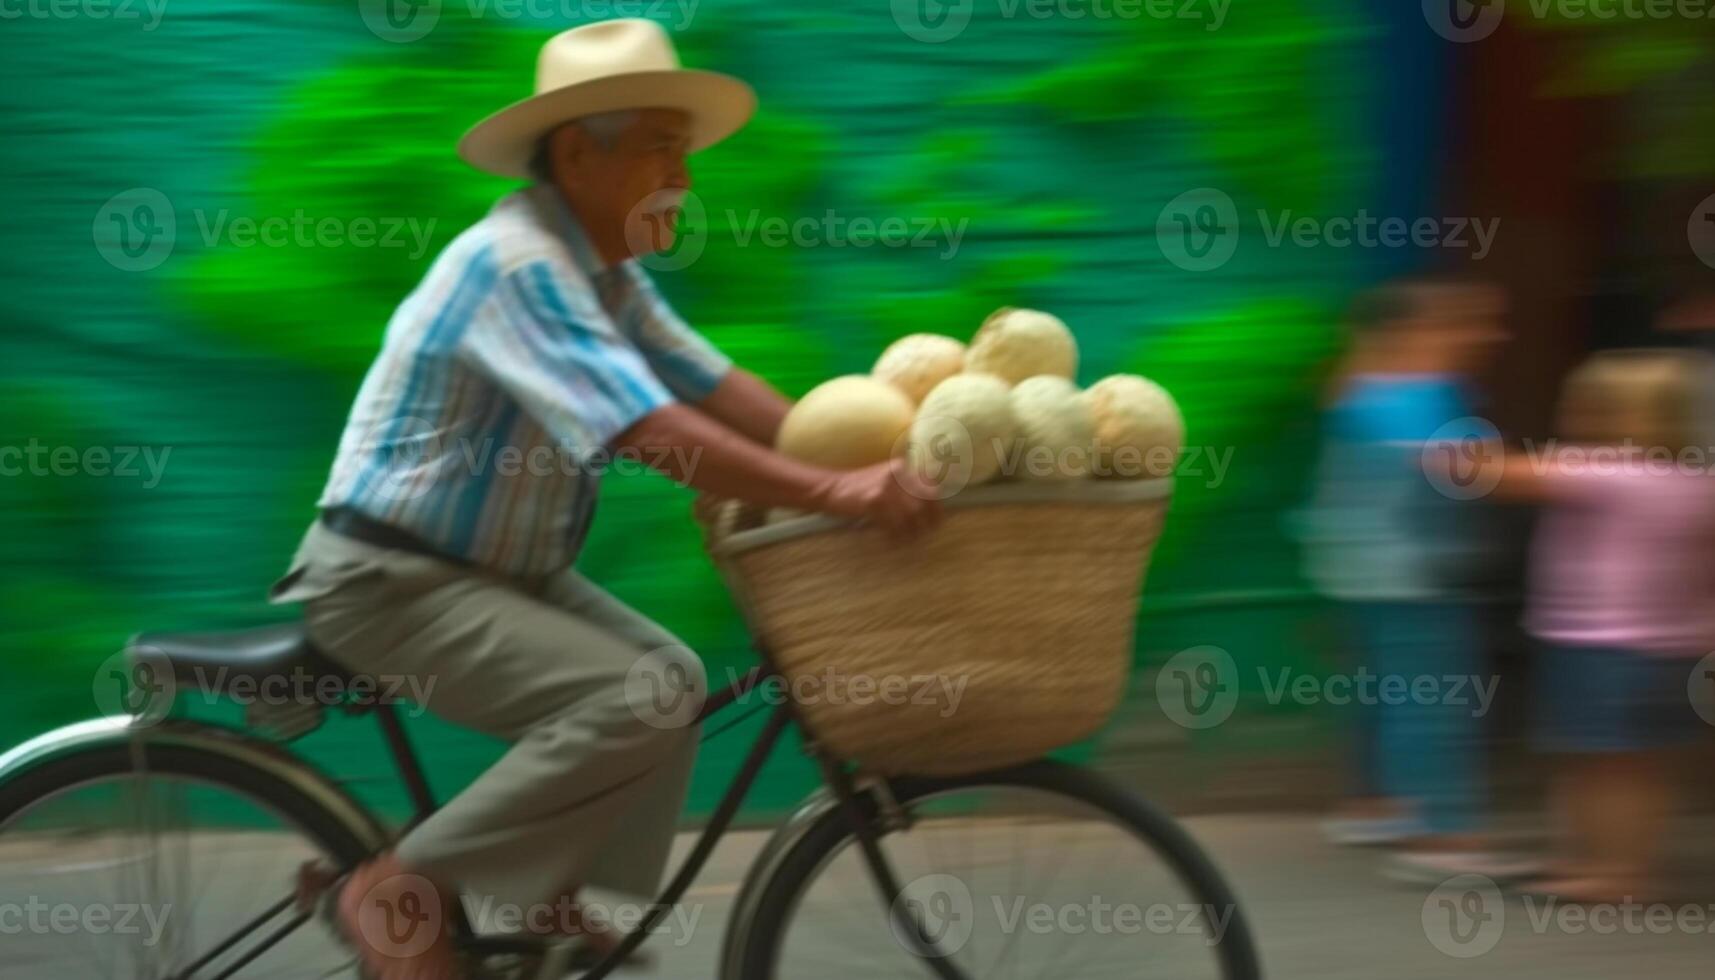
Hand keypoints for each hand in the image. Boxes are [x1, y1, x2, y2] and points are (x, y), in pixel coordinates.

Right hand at [814, 458, 942, 538]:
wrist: (831, 488)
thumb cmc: (861, 488)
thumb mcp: (886, 479)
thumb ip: (906, 488)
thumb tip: (931, 509)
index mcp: (902, 468)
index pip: (930, 489)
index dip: (936, 509)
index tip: (935, 523)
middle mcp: (896, 474)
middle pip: (924, 503)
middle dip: (927, 523)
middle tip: (923, 536)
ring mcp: (884, 487)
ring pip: (910, 516)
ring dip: (911, 533)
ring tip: (907, 542)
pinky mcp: (873, 501)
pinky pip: (892, 524)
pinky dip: (894, 537)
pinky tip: (891, 541)